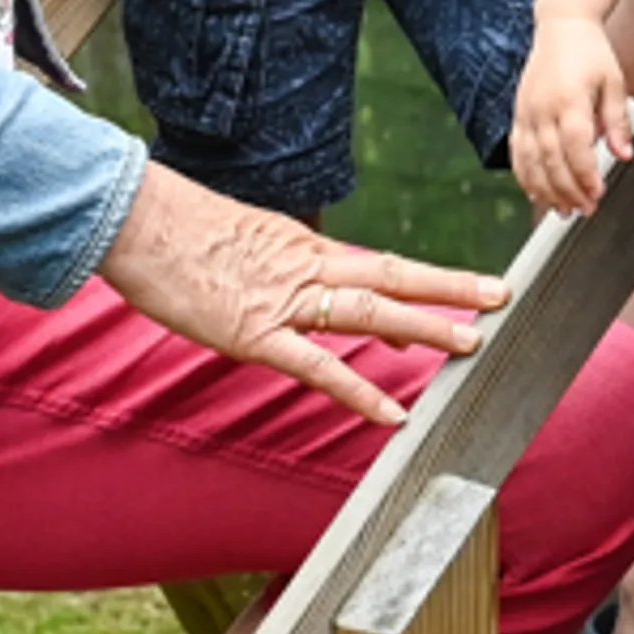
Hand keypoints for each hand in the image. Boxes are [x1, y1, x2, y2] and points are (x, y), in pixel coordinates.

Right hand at [97, 166, 501, 425]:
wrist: (133, 219)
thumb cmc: (174, 230)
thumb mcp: (239, 239)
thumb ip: (273, 263)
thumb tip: (290, 282)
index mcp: (302, 246)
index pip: (376, 266)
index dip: (423, 281)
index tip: (462, 292)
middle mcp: (305, 267)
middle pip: (393, 276)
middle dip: (450, 288)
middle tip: (500, 298)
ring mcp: (283, 300)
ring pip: (371, 311)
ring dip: (425, 327)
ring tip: (472, 343)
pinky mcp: (254, 333)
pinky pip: (318, 366)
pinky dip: (359, 391)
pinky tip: (393, 414)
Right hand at [512, 15, 632, 214]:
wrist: (562, 26)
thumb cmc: (591, 53)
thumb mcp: (614, 83)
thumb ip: (617, 122)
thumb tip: (625, 156)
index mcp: (569, 99)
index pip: (576, 147)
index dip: (586, 175)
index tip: (599, 193)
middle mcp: (543, 108)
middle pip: (551, 160)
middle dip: (569, 190)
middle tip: (586, 209)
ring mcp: (526, 112)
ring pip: (530, 162)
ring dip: (546, 190)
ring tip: (563, 210)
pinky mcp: (518, 114)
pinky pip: (517, 152)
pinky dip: (524, 176)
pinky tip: (537, 193)